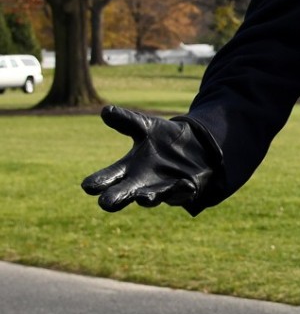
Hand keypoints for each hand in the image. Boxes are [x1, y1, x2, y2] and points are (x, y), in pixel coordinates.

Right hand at [81, 105, 217, 211]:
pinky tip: (186, 184)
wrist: (196, 146)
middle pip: (122, 195)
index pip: (107, 178)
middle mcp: (140, 183)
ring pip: (150, 198)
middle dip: (115, 199)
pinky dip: (182, 189)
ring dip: (147, 198)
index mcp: (128, 168)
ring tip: (144, 198)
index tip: (88, 186)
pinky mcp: (182, 191)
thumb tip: (105, 110)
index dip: (97, 182)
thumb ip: (127, 120)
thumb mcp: (146, 127)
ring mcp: (161, 189)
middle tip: (105, 203)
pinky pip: (181, 192)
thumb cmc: (165, 138)